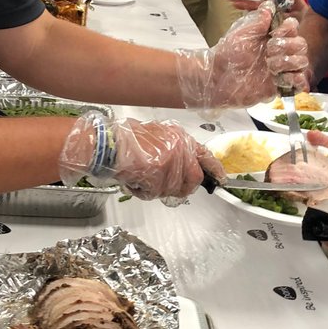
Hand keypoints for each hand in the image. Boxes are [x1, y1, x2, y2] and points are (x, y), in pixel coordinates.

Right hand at [58, 114, 223, 200]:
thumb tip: (182, 165)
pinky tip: (133, 179)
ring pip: (172, 190)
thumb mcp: (156, 134)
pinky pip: (154, 194)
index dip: (214, 170)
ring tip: (141, 176)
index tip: (220, 179)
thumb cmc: (124, 139)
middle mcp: (179, 149)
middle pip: (193, 180)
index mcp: (180, 137)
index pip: (205, 155)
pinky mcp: (157, 176)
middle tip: (164, 186)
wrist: (107, 144)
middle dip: (181, 188)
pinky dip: (142, 192)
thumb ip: (173, 148)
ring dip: (156, 189)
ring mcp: (169, 163)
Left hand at [175, 3, 310, 111]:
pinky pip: (300, 82)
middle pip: (301, 44)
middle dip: (287, 47)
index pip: (293, 27)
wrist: (219, 78)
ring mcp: (281, 68)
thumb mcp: (243, 32)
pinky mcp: (281, 85)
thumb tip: (270, 4)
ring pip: (302, 61)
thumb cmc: (228, 54)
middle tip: (268, 53)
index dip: (287, 30)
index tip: (274, 34)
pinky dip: (298, 80)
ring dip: (289, 63)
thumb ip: (259, 19)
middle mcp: (279, 51)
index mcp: (271, 36)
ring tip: (271, 67)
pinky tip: (284, 78)